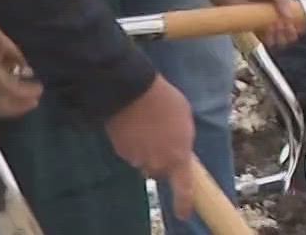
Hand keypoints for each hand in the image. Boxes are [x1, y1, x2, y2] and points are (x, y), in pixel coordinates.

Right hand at [0, 14, 41, 119]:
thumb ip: (14, 56)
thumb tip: (28, 71)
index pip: (11, 91)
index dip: (27, 92)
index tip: (40, 89)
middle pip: (2, 107)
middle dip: (20, 106)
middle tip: (35, 100)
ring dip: (11, 105)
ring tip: (26, 99)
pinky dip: (2, 99)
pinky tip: (10, 91)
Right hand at [106, 78, 197, 220]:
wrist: (133, 91)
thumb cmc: (166, 102)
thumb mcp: (185, 119)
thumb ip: (182, 140)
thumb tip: (178, 149)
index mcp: (178, 157)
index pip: (183, 189)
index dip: (183, 203)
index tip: (183, 214)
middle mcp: (157, 164)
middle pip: (160, 170)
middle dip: (161, 158)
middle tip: (162, 136)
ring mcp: (137, 159)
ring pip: (144, 161)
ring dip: (147, 149)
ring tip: (148, 124)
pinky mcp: (121, 152)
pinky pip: (131, 152)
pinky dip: (133, 142)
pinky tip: (135, 125)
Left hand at [215, 0, 305, 47]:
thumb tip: (289, 16)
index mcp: (279, 2)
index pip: (292, 14)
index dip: (297, 22)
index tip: (300, 28)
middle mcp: (271, 12)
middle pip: (285, 26)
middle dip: (289, 32)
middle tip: (289, 34)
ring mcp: (261, 21)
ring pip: (275, 33)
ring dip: (280, 37)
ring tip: (280, 37)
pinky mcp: (251, 27)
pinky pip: (262, 36)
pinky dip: (268, 39)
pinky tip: (271, 40)